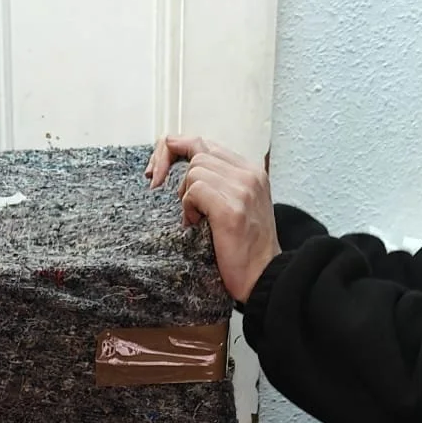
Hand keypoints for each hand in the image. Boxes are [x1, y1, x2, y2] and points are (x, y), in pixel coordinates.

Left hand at [146, 135, 279, 302]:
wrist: (264, 278)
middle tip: (157, 186)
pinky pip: (195, 190)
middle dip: (169, 165)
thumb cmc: (245, 251)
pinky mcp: (231, 208)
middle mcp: (249, 175)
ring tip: (196, 219)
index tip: (157, 170)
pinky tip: (196, 225)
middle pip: (197, 151)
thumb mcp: (236, 207)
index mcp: (251, 172)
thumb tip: (187, 171)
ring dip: (186, 196)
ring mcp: (242, 189)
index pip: (206, 144)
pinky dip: (188, 208)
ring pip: (195, 171)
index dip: (177, 150)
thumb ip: (219, 185)